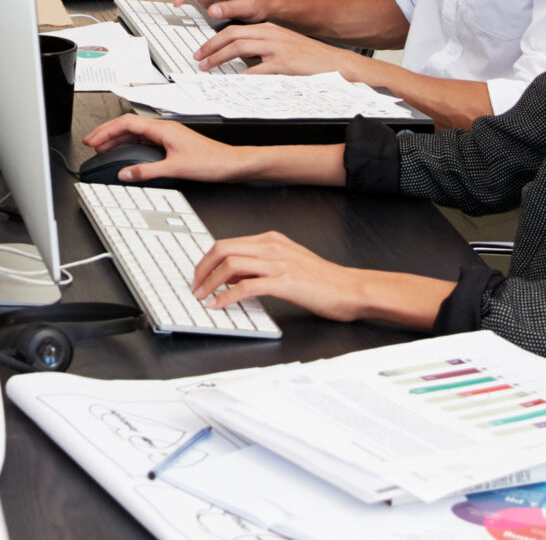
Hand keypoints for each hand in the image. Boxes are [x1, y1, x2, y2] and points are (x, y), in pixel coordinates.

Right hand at [78, 113, 249, 184]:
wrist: (232, 164)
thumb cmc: (212, 161)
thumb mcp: (176, 169)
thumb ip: (148, 171)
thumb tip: (126, 173)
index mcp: (163, 129)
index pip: (126, 123)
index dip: (106, 131)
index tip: (93, 140)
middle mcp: (164, 129)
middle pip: (128, 126)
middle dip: (107, 134)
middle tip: (92, 144)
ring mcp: (168, 136)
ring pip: (136, 133)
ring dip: (118, 140)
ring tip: (104, 149)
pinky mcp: (173, 144)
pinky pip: (144, 141)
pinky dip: (131, 146)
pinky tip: (127, 155)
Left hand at [189, 230, 415, 323]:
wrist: (351, 289)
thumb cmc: (324, 280)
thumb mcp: (288, 263)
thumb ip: (261, 264)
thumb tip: (231, 275)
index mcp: (271, 240)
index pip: (227, 243)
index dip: (206, 259)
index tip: (197, 275)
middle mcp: (272, 246)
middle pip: (223, 249)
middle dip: (202, 268)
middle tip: (194, 286)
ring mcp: (279, 263)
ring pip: (231, 264)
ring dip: (210, 282)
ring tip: (202, 296)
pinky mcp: (285, 282)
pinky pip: (247, 286)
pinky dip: (228, 296)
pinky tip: (220, 305)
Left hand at [195, 22, 357, 79]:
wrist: (335, 63)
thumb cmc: (310, 58)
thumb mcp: (282, 46)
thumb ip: (262, 50)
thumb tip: (240, 61)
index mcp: (269, 29)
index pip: (234, 29)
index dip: (215, 39)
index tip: (204, 49)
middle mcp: (270, 34)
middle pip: (231, 35)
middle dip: (210, 46)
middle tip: (199, 58)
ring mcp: (277, 47)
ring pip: (239, 47)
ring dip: (219, 58)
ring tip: (208, 67)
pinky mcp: (284, 62)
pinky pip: (256, 69)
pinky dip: (242, 75)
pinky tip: (233, 81)